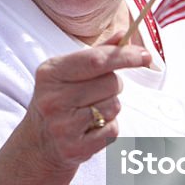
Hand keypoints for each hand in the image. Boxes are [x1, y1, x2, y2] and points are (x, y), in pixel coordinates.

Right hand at [21, 41, 151, 170]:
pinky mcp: (74, 148)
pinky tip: (89, 129)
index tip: (145, 55)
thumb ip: (97, 54)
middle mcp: (53, 98)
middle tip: (97, 93)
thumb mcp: (68, 73)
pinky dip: (108, 129)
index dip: (124, 56)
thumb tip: (124, 36)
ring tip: (90, 112)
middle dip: (114, 85)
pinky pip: (112, 130)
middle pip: (111, 83)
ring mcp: (63, 125)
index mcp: (50, 73)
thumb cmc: (59, 101)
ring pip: (114, 106)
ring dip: (111, 108)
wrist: (38, 144)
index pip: (95, 60)